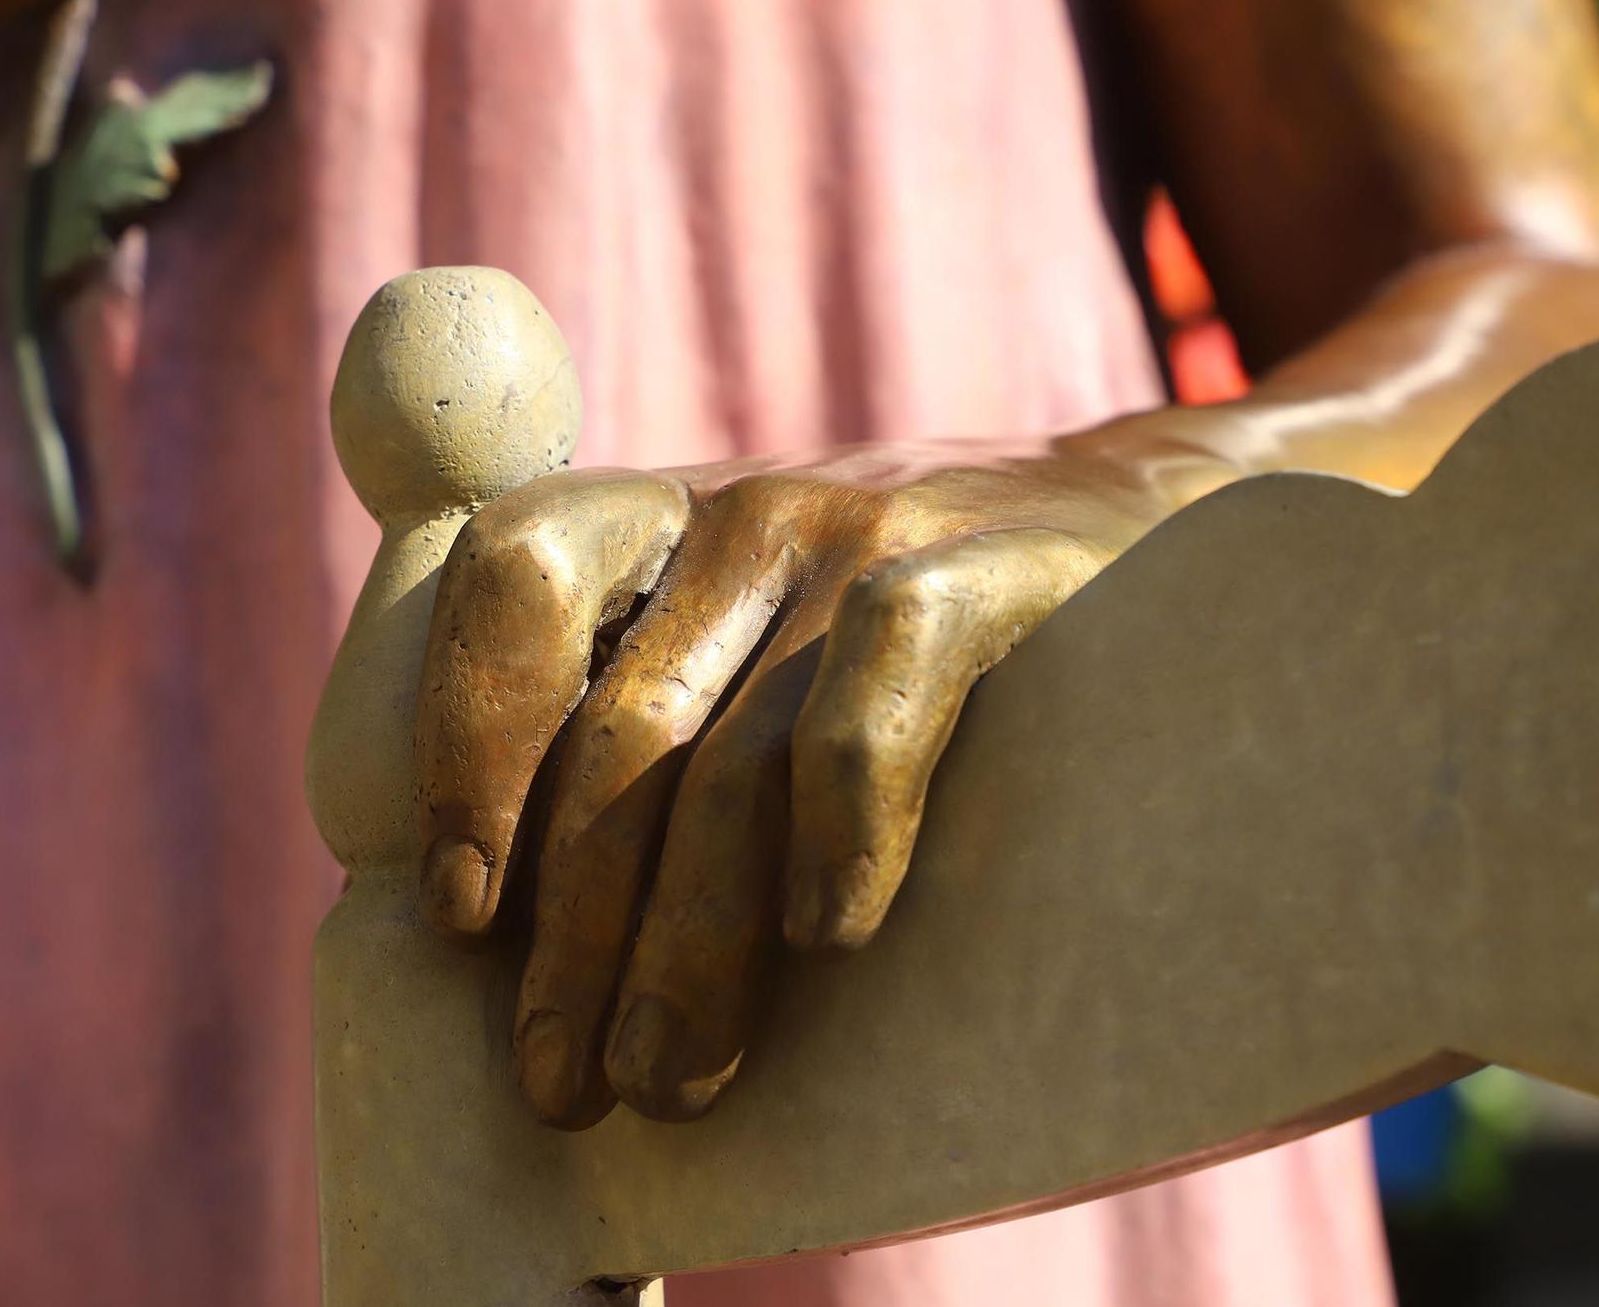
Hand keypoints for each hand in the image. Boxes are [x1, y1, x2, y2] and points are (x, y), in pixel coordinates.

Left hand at [416, 431, 1199, 1126]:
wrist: (1135, 525)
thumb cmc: (911, 645)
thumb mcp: (761, 640)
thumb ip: (656, 726)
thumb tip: (530, 949)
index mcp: (663, 524)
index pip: (512, 580)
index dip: (465, 745)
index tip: (463, 915)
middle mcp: (749, 515)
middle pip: (622, 726)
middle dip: (577, 929)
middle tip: (563, 1083)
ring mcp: (867, 532)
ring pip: (736, 750)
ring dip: (686, 939)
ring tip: (665, 1079)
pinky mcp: (989, 566)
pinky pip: (880, 691)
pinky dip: (841, 822)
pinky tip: (829, 938)